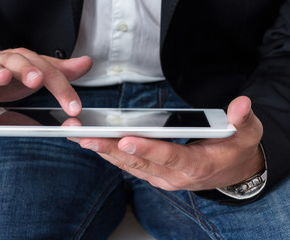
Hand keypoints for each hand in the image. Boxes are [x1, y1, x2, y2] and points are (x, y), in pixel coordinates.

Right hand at [0, 48, 91, 115]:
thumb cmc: (12, 76)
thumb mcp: (38, 72)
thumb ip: (61, 71)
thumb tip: (87, 62)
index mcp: (27, 62)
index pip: (48, 72)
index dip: (62, 89)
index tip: (75, 108)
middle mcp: (7, 63)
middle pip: (18, 64)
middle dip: (28, 70)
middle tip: (37, 79)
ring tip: (1, 78)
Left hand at [74, 96, 264, 190]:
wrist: (232, 172)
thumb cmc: (236, 151)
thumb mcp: (247, 134)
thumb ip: (243, 120)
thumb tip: (240, 105)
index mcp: (196, 166)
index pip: (169, 156)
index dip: (147, 148)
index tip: (124, 140)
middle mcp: (175, 177)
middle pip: (140, 163)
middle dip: (111, 150)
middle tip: (87, 137)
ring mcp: (162, 178)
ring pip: (129, 166)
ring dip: (105, 152)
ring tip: (82, 138)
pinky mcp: (155, 175)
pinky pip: (130, 167)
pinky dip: (111, 155)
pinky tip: (96, 145)